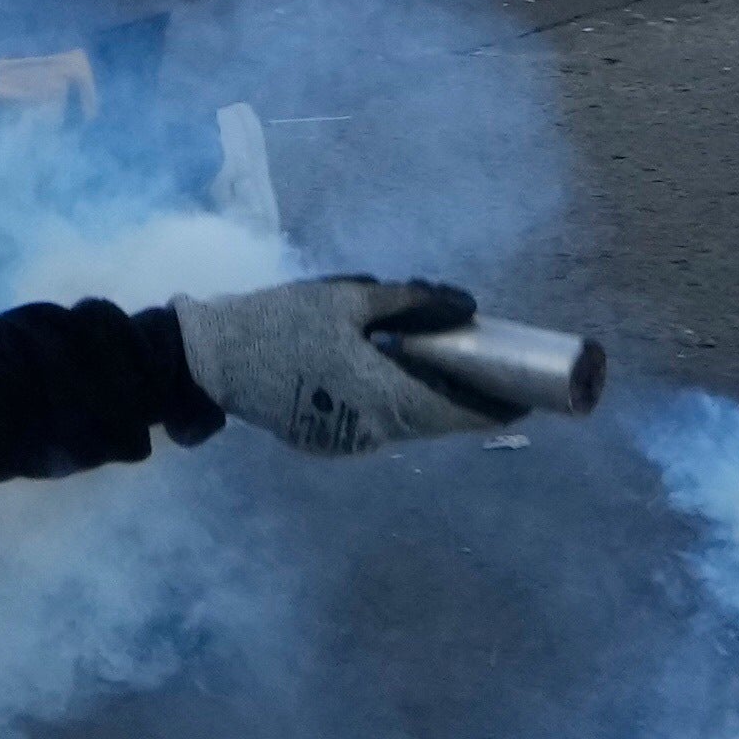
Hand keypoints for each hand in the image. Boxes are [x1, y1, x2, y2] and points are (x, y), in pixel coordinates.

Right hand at [174, 278, 521, 456]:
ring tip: (453, 369)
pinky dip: (398, 402)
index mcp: (380, 395)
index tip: (529, 397)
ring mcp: (347, 442)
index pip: (456, 412)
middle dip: (468, 399)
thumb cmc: (280, 321)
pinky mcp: (326, 441)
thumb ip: (411, 302)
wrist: (209, 359)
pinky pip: (378, 423)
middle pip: (436, 420)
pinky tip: (400, 375)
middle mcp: (371, 429)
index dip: (496, 407)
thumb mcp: (349, 297)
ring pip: (408, 422)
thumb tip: (467, 307)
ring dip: (432, 400)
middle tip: (496, 373)